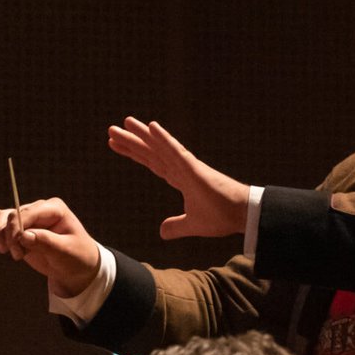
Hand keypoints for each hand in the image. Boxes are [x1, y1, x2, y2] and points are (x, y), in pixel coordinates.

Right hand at [0, 197, 100, 296]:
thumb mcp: (66, 252)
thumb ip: (46, 242)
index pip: (26, 213)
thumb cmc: (76, 257)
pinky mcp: (19, 229)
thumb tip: (24, 236)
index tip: (18, 248)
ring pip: (2, 218)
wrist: (76, 267)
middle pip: (11, 215)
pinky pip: (1, 220)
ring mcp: (28, 218)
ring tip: (6, 251)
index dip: (16, 228)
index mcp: (54, 208)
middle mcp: (39, 209)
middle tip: (16, 255)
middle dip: (8, 236)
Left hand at [106, 117, 249, 239]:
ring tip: (124, 123)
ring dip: (141, 135)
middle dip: (131, 142)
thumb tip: (162, 231)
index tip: (116, 146)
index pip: (152, 163)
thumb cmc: (223, 216)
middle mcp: (181, 168)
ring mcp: (187, 166)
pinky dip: (163, 138)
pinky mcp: (194, 168)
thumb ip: (177, 226)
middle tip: (112, 130)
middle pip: (150, 152)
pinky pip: (175, 151)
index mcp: (181, 179)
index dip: (135, 154)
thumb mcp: (193, 225)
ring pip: (159, 148)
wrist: (242, 215)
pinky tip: (150, 127)